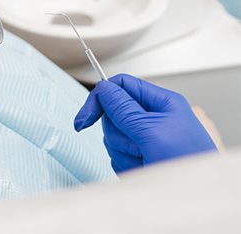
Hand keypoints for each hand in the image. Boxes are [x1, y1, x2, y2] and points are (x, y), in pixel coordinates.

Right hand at [74, 74, 216, 172]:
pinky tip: (143, 169)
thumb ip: (123, 109)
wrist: (196, 197)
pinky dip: (126, 165)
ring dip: (123, 152)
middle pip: (114, 114)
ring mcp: (146, 138)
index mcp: (160, 103)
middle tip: (136, 145)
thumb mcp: (152, 132)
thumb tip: (103, 88)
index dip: (101, 97)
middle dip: (118, 133)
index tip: (87, 116)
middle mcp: (152, 118)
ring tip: (145, 160)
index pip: (122, 86)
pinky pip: (118, 155)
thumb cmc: (188, 163)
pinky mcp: (141, 156)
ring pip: (114, 137)